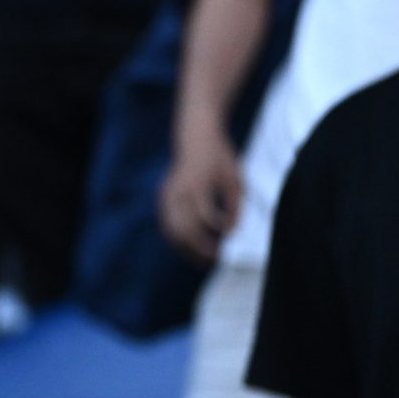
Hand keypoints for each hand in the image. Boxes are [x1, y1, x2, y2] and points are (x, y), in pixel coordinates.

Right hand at [158, 130, 241, 264]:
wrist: (195, 137)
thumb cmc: (219, 158)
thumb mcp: (235, 178)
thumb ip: (234, 205)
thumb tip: (232, 231)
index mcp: (198, 184)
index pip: (206, 216)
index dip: (219, 228)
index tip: (233, 232)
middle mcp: (178, 192)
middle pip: (184, 229)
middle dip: (200, 248)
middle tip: (215, 260)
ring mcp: (167, 196)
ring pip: (172, 231)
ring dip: (186, 248)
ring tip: (202, 260)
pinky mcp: (163, 199)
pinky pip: (168, 226)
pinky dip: (178, 239)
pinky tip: (191, 248)